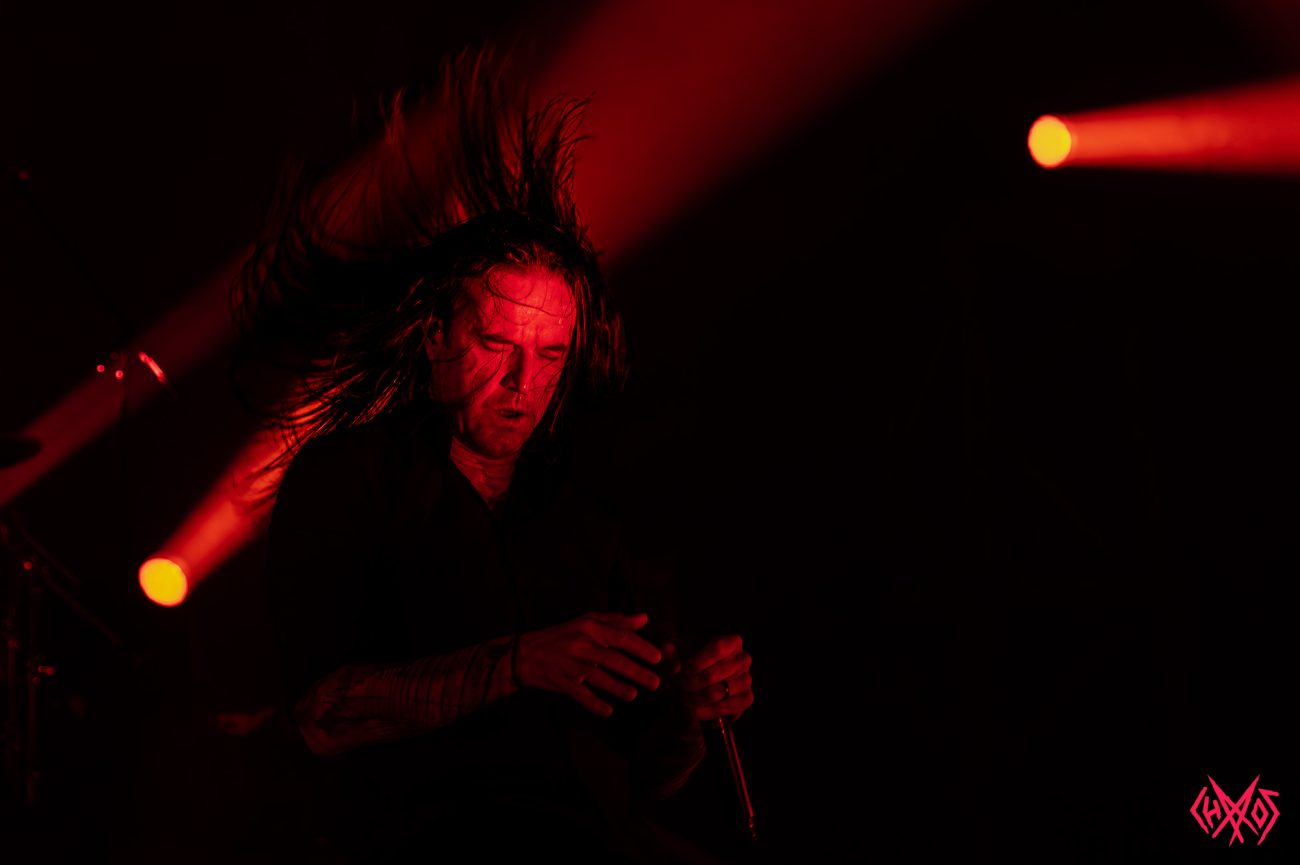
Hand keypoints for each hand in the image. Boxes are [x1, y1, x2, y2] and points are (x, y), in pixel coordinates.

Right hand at [515, 611, 662, 716]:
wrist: (524, 654)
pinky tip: (609, 711)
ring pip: (599, 678)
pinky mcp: (562, 682)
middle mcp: (581, 645)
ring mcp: (571, 665)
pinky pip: (581, 695)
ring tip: (634, 695)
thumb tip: (644, 619)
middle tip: (656, 683)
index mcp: (589, 627)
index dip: (641, 648)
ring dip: (619, 688)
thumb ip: (616, 621)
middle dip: (637, 672)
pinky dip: (595, 704)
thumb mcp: (586, 622)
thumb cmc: (561, 636)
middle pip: (614, 659)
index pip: (621, 637)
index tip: (658, 657)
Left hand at [674, 635, 753, 722]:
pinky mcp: (747, 699)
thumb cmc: (689, 664)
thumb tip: (666, 650)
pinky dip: (708, 711)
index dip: (699, 660)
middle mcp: (743, 658)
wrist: (697, 687)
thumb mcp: (678, 654)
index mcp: (731, 641)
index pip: (717, 648)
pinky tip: (693, 711)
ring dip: (698, 697)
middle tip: (679, 686)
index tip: (684, 669)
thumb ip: (670, 651)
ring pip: (721, 691)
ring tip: (683, 698)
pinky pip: (729, 706)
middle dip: (693, 682)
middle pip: (717, 672)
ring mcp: (747, 679)